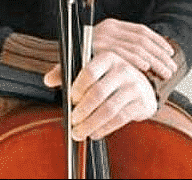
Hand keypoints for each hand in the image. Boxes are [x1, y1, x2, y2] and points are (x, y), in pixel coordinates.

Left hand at [43, 19, 173, 139]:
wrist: (144, 86)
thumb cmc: (109, 77)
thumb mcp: (90, 69)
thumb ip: (67, 72)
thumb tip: (48, 80)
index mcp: (107, 58)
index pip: (89, 72)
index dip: (77, 88)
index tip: (70, 100)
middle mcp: (123, 70)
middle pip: (98, 93)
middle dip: (82, 110)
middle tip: (72, 121)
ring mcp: (134, 87)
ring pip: (109, 109)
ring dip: (91, 123)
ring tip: (79, 132)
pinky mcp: (142, 103)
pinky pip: (120, 119)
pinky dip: (104, 128)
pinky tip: (94, 133)